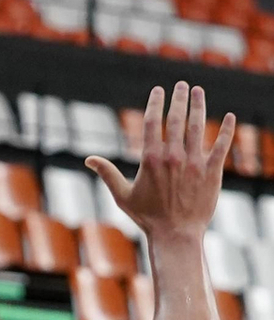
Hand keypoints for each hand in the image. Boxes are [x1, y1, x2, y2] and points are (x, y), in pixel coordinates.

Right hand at [87, 82, 233, 245]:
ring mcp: (195, 163)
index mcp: (151, 159)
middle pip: (177, 118)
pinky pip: (222, 146)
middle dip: (179, 98)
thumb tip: (89, 160)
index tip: (159, 90)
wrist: (176, 235)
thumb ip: (108, 173)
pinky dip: (227, 130)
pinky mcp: (212, 172)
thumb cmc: (147, 217)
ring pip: (198, 127)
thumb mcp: (123, 195)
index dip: (156, 102)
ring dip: (199, 106)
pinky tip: (230, 116)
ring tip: (198, 91)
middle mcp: (174, 157)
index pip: (154, 122)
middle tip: (182, 84)